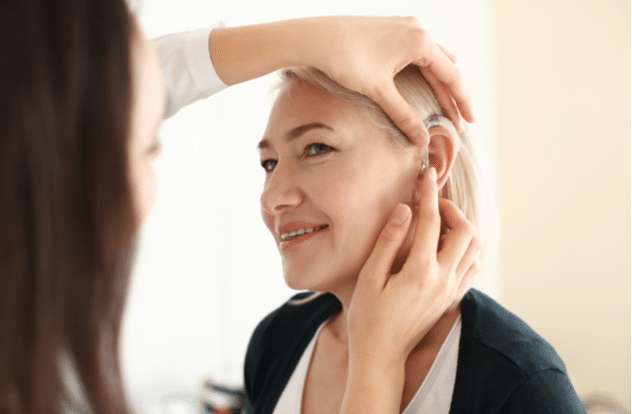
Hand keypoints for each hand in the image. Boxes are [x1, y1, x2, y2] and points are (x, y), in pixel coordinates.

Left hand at [305, 16, 474, 143]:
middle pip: (443, 68)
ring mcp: (403, 26)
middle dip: (451, 97)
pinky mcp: (390, 28)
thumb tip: (422, 139)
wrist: (314, 38)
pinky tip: (427, 77)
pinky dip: (425, 69)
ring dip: (439, 83)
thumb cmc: (345, 60)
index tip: (470, 122)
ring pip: (431, 58)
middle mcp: (416, 29)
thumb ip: (403, 115)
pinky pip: (417, 51)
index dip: (461, 102)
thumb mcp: (378, 91)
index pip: (451, 76)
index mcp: (420, 41)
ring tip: (449, 104)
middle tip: (460, 122)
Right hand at [347, 167, 479, 366]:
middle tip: (431, 204)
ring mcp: (450, 291)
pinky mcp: (451, 299)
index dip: (428, 194)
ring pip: (474, 249)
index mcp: (420, 271)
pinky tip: (445, 246)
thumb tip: (404, 210)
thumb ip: (388, 241)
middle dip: (451, 210)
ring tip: (438, 223)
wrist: (381, 355)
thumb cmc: (367, 317)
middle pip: (465, 232)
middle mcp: (442, 280)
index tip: (425, 176)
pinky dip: (465, 248)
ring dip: (461, 228)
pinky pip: (472, 266)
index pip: (432, 221)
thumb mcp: (369, 277)